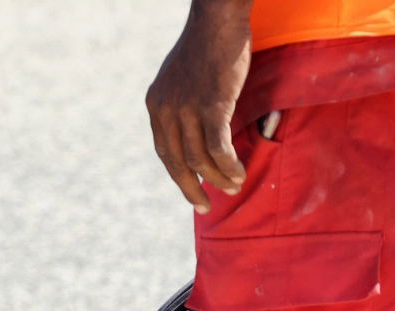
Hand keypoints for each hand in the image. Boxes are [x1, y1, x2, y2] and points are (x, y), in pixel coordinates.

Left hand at [145, 0, 253, 211]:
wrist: (218, 20)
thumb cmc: (207, 47)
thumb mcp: (182, 79)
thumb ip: (182, 106)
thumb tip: (194, 131)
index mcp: (156, 105)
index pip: (164, 151)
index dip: (178, 175)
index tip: (192, 191)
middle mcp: (167, 110)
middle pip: (177, 162)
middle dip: (193, 188)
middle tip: (206, 206)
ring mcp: (188, 108)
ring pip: (200, 159)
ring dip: (218, 178)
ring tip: (233, 186)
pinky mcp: (212, 106)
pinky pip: (218, 147)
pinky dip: (228, 164)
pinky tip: (238, 172)